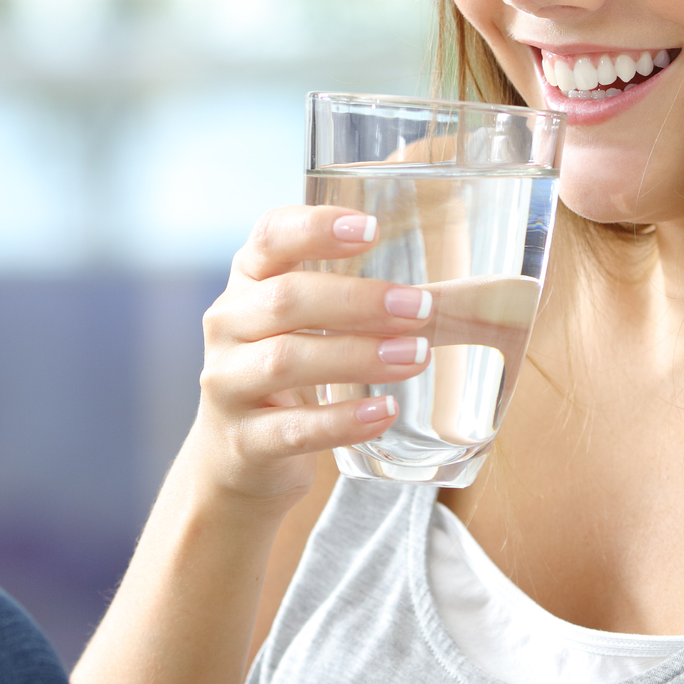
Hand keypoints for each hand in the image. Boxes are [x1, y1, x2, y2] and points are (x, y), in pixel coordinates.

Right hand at [188, 205, 437, 510]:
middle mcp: (228, 325)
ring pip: (286, 360)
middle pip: (286, 299)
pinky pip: (294, 429)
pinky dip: (343, 420)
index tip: (371, 228)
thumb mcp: (300, 323)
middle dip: (358, 300)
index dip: (316, 227)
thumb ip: (352, 298)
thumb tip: (457, 297)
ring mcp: (227, 384)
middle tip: (419, 307)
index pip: (271, 236)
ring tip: (415, 356)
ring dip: (357, 355)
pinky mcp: (243, 441)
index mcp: (247, 281)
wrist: (236, 456)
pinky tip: (385, 411)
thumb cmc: (286, 372)